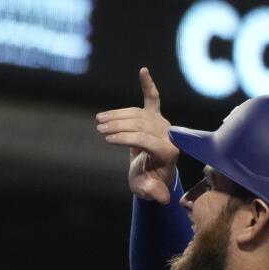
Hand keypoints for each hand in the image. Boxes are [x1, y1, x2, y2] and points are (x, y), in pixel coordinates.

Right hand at [96, 67, 179, 203]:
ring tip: (100, 119)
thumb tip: (162, 198)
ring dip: (118, 114)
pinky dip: (147, 85)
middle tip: (100, 129)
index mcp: (168, 151)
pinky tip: (143, 71)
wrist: (153, 175)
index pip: (144, 139)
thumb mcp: (147, 190)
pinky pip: (152, 99)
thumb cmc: (148, 183)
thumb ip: (154, 192)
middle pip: (140, 124)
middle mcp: (168, 134)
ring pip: (138, 114)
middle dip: (118, 125)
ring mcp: (163, 123)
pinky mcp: (157, 117)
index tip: (107, 139)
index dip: (124, 138)